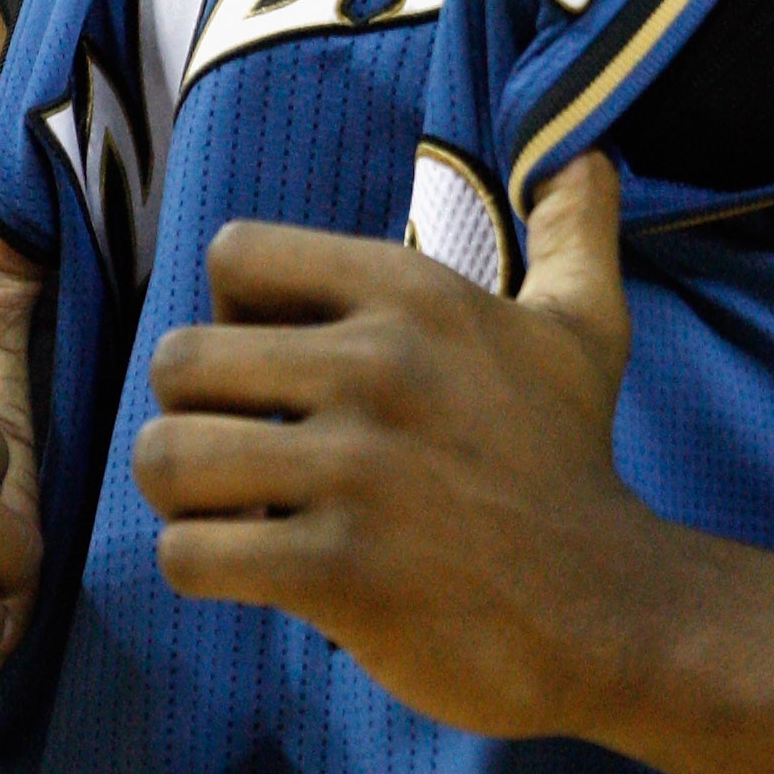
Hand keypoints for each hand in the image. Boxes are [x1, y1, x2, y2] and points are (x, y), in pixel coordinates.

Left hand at [130, 155, 659, 738]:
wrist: (609, 613)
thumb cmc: (571, 464)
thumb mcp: (584, 332)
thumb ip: (573, 234)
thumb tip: (589, 159)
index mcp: (415, 292)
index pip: (235, 254)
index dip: (233, 310)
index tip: (279, 364)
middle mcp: (382, 366)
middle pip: (177, 359)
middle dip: (192, 411)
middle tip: (243, 448)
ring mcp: (357, 471)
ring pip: (164, 456)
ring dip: (181, 493)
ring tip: (230, 509)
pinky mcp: (337, 572)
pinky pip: (187, 553)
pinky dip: (201, 566)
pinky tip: (254, 571)